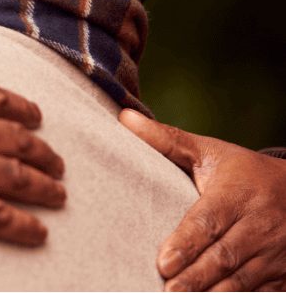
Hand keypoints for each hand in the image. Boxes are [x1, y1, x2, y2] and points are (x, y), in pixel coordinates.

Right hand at [0, 2, 66, 245]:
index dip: (18, 108)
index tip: (35, 116)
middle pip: (15, 139)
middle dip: (40, 151)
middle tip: (56, 162)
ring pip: (17, 177)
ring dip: (41, 186)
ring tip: (57, 194)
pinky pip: (0, 217)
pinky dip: (24, 227)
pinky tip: (38, 232)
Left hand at [121, 109, 285, 290]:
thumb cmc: (244, 172)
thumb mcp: (210, 152)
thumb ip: (166, 140)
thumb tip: (123, 117)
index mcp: (237, 194)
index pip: (208, 221)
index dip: (187, 243)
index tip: (163, 261)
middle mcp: (259, 225)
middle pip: (223, 256)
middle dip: (195, 276)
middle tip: (168, 290)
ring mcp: (273, 254)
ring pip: (242, 280)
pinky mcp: (282, 275)